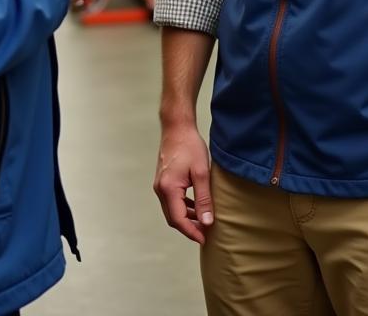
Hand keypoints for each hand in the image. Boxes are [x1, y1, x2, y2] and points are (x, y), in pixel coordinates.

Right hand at [153, 121, 212, 244]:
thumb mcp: (201, 173)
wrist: (177, 127)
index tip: (205, 239)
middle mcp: (160, 189)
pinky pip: (172, 201)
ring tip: (204, 222)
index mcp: (168, 188)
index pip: (178, 220)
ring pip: (172, 210)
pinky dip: (183, 207)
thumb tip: (207, 222)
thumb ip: (204, 199)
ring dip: (186, 218)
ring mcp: (160, 184)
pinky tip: (196, 206)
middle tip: (206, 233)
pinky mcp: (163, 180)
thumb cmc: (189, 146)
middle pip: (173, 218)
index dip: (192, 232)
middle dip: (189, 228)